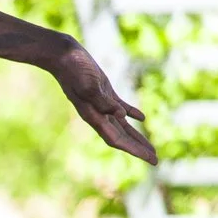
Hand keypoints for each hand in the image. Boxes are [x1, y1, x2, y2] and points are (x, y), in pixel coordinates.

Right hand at [52, 40, 156, 164]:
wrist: (62, 56)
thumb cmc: (74, 70)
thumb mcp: (89, 85)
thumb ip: (103, 101)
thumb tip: (121, 116)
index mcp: (93, 116)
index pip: (116, 139)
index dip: (134, 150)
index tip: (149, 159)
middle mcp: (97, 114)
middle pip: (121, 137)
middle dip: (138, 149)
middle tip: (155, 161)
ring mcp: (101, 104)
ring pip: (122, 126)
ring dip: (136, 137)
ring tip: (150, 148)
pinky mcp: (104, 92)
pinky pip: (120, 107)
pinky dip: (132, 114)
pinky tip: (142, 118)